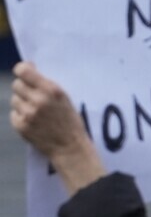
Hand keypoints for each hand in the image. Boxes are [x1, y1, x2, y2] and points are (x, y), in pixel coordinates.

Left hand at [10, 62, 105, 194]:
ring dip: (21, 102)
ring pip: (14, 99)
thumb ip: (47, 86)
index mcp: (51, 90)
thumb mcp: (65, 98)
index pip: (23, 71)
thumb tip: (29, 70)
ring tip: (34, 110)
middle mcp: (38, 100)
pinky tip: (32, 120)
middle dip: (23, 88)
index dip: (22, 69)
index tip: (26, 72)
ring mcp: (27, 113)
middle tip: (32, 95)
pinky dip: (20, 115)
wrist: (70, 147)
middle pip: (16, 84)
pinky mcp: (20, 125)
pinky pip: (13, 113)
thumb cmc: (70, 121)